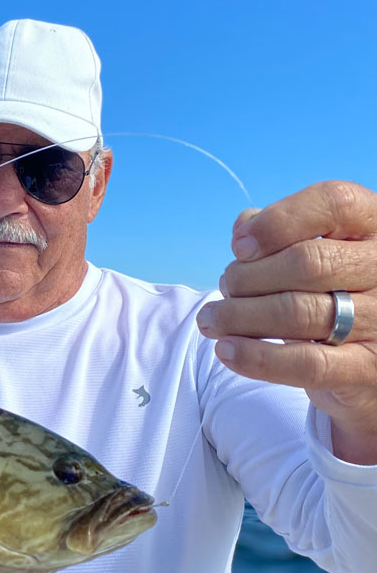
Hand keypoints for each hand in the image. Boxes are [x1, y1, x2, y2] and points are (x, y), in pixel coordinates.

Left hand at [196, 181, 376, 462]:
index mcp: (376, 224)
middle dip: (249, 276)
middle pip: (308, 262)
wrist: (366, 360)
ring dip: (239, 316)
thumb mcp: (313, 251)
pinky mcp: (370, 369)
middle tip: (225, 288)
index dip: (277, 222)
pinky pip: (306, 363)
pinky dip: (256, 357)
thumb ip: (280, 231)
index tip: (239, 247)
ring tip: (211, 320)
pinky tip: (226, 350)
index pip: (333, 203)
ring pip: (299, 312)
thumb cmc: (330, 291)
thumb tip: (245, 225)